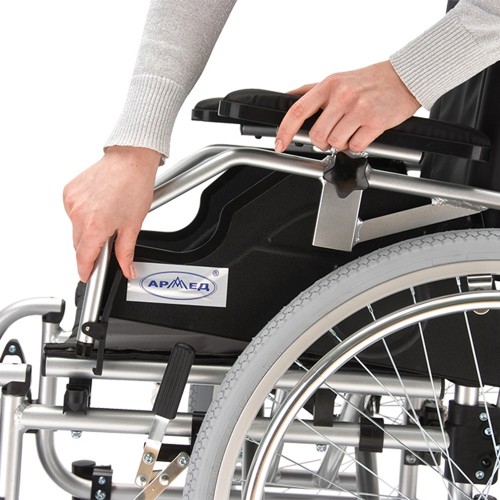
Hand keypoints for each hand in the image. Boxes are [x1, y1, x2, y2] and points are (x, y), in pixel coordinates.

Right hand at [63, 146, 160, 281]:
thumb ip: (126, 252)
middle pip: (79, 244)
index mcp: (95, 225)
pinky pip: (73, 212)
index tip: (87, 276)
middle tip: (108, 242)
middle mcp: (78, 214)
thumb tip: (127, 269)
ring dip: (87, 230)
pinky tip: (99, 207)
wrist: (130, 160)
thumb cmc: (135, 187)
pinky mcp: (68, 191)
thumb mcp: (133, 225)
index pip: (83, 257)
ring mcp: (71, 201)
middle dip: (91, 248)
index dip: (86, 270)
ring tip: (107, 218)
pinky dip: (83, 215)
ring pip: (75, 228)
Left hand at [275, 60, 419, 152]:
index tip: (280, 144)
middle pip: (317, 135)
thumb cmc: (370, 80)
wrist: (405, 77)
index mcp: (329, 85)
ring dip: (341, 143)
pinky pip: (355, 147)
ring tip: (351, 131)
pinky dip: (357, 146)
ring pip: (335, 143)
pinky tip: (363, 133)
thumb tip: (288, 96)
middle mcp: (342, 96)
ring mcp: (359, 109)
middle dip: (322, 142)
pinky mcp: (375, 122)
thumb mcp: (337, 78)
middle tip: (332, 135)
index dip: (285, 130)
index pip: (298, 110)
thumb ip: (311, 90)